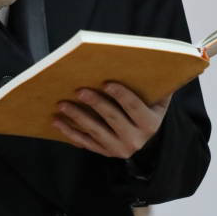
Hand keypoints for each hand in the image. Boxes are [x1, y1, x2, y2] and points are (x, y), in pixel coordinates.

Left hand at [52, 81, 170, 157]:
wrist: (148, 143)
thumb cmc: (149, 112)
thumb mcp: (159, 102)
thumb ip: (158, 86)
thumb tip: (157, 62)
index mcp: (149, 124)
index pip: (134, 107)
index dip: (120, 94)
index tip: (106, 82)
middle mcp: (135, 140)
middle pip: (112, 118)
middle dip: (95, 103)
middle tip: (79, 90)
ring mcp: (118, 148)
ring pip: (95, 131)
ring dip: (77, 117)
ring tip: (62, 104)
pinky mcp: (104, 153)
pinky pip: (85, 142)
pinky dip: (70, 132)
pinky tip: (57, 121)